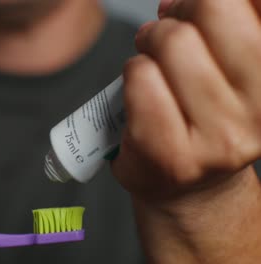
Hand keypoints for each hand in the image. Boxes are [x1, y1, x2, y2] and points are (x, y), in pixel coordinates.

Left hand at [112, 0, 260, 261]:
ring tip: (151, 58)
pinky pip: (140, 76)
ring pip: (170, 42)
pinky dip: (132, 71)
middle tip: (165, 31)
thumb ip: (233, 27)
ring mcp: (217, 138)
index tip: (193, 8)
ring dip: (149, 42)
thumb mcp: (236, 73)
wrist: (187, 186)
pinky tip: (139, 85)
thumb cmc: (206, 120)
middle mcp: (259, 111)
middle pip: (210, 11)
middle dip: (177, 14)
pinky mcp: (169, 152)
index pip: (247, 4)